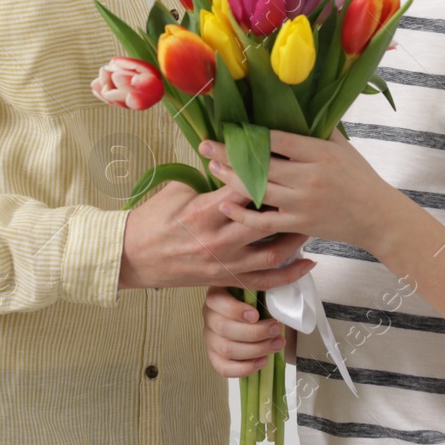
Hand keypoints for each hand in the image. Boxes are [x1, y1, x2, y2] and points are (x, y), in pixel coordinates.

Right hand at [118, 180, 314, 291]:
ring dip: (297, 238)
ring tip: (313, 222)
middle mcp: (217, 241)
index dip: (266, 176)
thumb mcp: (178, 190)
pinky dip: (289, 274)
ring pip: (272, 254)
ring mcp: (224, 264)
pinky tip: (307, 263)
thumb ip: (208, 178)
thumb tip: (236, 162)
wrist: (132, 258)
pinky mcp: (225, 280)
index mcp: (203, 213)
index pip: (244, 190)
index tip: (283, 163)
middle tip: (308, 190)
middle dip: (288, 205)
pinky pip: (264, 281)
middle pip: (265, 221)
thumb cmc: (151, 220)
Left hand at [198, 129, 403, 249]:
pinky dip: (242, 214)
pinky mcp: (300, 224)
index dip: (251, 134)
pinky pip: (265, 221)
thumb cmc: (359, 176)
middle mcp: (309, 177)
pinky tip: (225, 204)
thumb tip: (293, 109)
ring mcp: (303, 203)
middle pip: (261, 164)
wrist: (376, 215)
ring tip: (212, 167)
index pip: (278, 139)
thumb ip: (318, 131)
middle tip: (205, 146)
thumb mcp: (343, 147)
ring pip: (258, 190)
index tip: (230, 127)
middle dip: (229, 154)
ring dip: (231, 179)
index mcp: (320, 153)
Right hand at [203, 287, 286, 378]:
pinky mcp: (215, 356)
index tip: (256, 315)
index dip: (235, 310)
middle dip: (255, 332)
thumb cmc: (255, 301)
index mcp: (217, 295)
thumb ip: (260, 290)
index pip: (216, 301)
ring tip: (277, 344)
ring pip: (227, 349)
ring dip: (256, 349)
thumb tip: (277, 290)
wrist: (254, 318)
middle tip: (276, 329)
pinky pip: (224, 368)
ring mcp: (210, 338)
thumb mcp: (255, 290)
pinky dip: (245, 368)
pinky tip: (262, 361)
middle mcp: (209, 316)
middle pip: (224, 328)